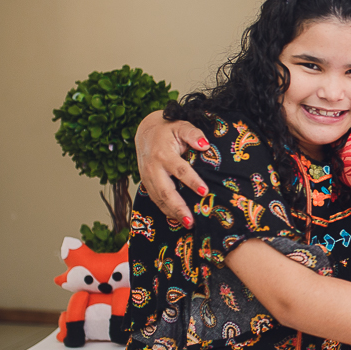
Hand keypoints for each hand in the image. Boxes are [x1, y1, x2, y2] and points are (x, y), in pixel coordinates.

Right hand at [135, 111, 208, 226]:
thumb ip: (193, 133)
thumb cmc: (168, 129)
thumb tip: (205, 145)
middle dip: (179, 207)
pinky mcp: (146, 183)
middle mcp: (153, 168)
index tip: (204, 192)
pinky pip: (155, 199)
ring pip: (159, 199)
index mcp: (163, 154)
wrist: (145, 132)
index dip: (192, 181)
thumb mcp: (181, 126)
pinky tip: (177, 218)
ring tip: (188, 224)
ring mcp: (147, 177)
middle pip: (166, 191)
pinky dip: (165, 210)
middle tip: (192, 221)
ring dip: (173, 213)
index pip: (180, 170)